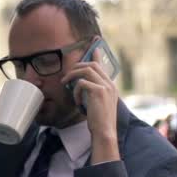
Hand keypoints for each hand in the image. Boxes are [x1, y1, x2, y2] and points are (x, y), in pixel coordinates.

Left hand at [61, 49, 119, 163]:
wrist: (104, 132)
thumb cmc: (98, 121)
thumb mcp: (95, 104)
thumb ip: (91, 93)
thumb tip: (80, 86)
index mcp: (110, 85)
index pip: (101, 65)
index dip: (96, 54)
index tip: (93, 44)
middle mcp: (109, 83)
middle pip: (91, 65)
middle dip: (76, 67)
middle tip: (66, 77)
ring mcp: (105, 87)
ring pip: (86, 70)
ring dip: (72, 76)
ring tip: (66, 84)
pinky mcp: (98, 92)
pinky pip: (82, 83)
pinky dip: (76, 91)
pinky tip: (76, 102)